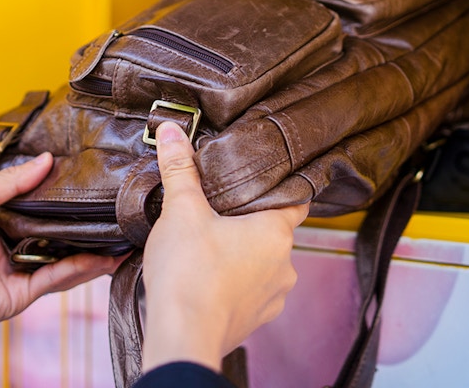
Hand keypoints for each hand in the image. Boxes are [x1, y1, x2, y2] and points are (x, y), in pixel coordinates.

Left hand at [0, 153, 121, 362]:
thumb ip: (12, 181)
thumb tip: (45, 161)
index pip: (34, 204)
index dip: (58, 195)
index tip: (84, 182)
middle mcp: (8, 244)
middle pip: (53, 231)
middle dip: (80, 223)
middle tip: (109, 209)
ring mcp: (16, 270)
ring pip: (62, 257)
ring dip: (90, 248)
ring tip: (118, 235)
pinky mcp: (21, 294)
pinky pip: (57, 278)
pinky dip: (81, 269)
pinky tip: (102, 257)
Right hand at [140, 122, 308, 373]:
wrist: (182, 336)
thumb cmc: (188, 273)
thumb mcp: (181, 210)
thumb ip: (180, 169)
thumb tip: (172, 131)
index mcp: (276, 233)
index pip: (295, 199)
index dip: (282, 185)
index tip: (266, 176)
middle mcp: (284, 266)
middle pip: (274, 232)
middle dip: (248, 222)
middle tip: (219, 209)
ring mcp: (272, 297)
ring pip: (262, 265)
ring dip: (241, 256)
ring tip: (208, 245)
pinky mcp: (253, 321)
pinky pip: (249, 293)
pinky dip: (232, 284)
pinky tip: (207, 276)